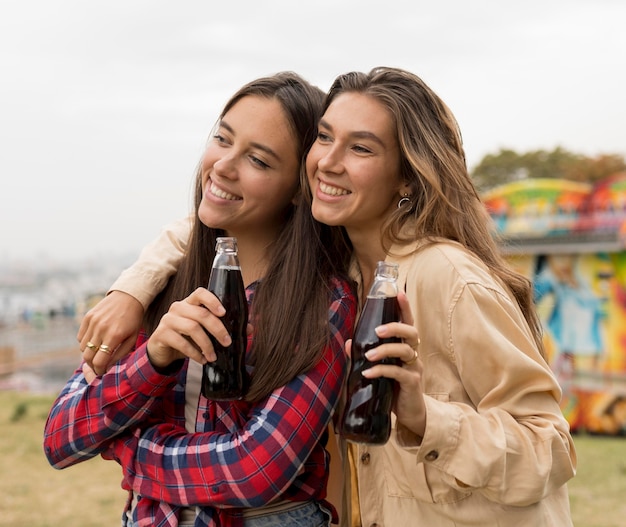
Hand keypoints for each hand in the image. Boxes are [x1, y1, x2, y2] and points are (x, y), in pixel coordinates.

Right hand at [78, 291, 143, 374]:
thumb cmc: (133, 320)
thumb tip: (108, 367)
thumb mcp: (132, 338)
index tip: (102, 372)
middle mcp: (101, 329)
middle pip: (87, 356)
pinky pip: (80, 336)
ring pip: (82, 347)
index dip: (99, 370)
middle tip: (98, 366)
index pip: (99, 361)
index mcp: (114, 336)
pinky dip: (85, 342)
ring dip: (89, 353)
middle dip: (92, 365)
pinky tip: (95, 341)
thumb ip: (120, 354)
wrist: (129, 297)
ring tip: (98, 353)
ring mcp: (92, 322)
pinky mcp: (87, 317)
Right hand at [145, 287, 231, 368]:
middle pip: (201, 314)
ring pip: (192, 328)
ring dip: (206, 344)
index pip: (200, 293)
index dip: (213, 301)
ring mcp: (168, 320)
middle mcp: (178, 307)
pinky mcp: (161, 334)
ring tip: (213, 356)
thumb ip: (223, 327)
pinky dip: (194, 353)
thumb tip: (248, 328)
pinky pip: (181, 342)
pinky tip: (202, 360)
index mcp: (189, 303)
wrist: (163, 351)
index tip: (224, 313)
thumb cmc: (186, 337)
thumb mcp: (204, 331)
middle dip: (217, 329)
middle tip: (227, 342)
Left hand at [358, 291, 426, 437]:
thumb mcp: (379, 368)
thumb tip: (348, 342)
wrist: (410, 414)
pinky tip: (368, 373)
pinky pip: (398, 373)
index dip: (405, 308)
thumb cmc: (394, 386)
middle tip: (378, 330)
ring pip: (406, 351)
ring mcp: (415, 368)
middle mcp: (414, 354)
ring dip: (385, 350)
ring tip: (367, 356)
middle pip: (412, 333)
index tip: (399, 293)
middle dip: (395, 327)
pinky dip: (382, 371)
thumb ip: (366, 354)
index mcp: (406, 347)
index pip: (408, 323)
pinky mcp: (413, 383)